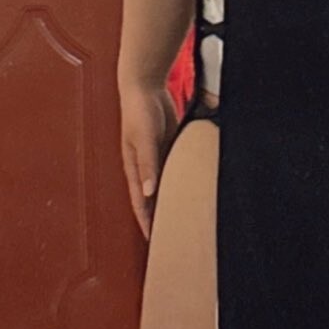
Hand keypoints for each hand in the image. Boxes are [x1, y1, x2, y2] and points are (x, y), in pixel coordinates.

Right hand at [120, 79, 178, 238]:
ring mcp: (157, 159)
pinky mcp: (169, 148)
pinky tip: (193, 190)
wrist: (144, 87)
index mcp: (134, 169)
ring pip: (165, 187)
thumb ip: (147, 165)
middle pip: (152, 200)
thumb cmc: (139, 112)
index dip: (146, 223)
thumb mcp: (144, 140)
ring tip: (185, 220)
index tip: (154, 242)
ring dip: (172, 201)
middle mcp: (145, 168)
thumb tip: (148, 192)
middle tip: (172, 237)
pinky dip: (182, 182)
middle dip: (159, 218)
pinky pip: (176, 171)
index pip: (140, 204)